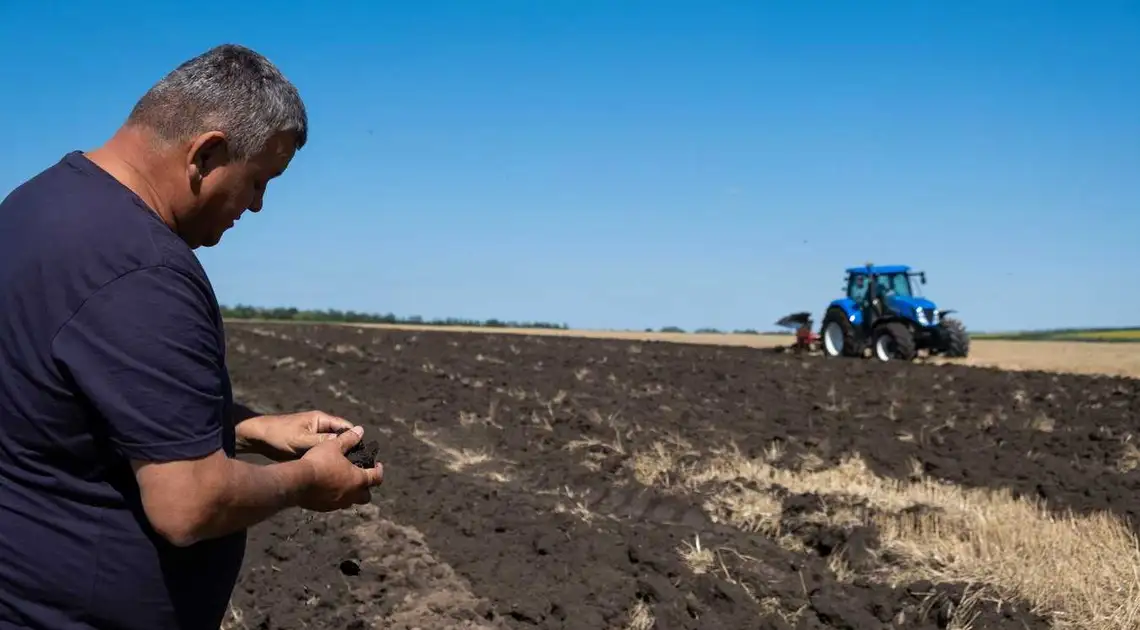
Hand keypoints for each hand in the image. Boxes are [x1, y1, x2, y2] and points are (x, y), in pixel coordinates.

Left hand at [236, 410, 355, 460]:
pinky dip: (327, 462)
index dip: (356, 439)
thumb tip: (346, 439)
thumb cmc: (278, 435)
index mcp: (321, 420)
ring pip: (332, 449)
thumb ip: (323, 440)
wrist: (256, 438)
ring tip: (346, 472)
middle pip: (341, 439)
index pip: (346, 428)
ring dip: (338, 458)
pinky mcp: (307, 447)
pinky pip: (322, 454)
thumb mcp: (302, 439)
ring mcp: (314, 438)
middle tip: (357, 466)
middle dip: (349, 451)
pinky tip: (332, 473)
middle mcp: (320, 428)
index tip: (364, 454)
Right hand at [296, 426, 383, 511]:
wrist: (297, 481)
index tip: (377, 465)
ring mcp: (338, 503)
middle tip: (361, 477)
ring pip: (350, 502)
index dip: (379, 470)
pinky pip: (335, 505)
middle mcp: (351, 495)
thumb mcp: (334, 445)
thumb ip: (349, 438)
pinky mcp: (325, 508)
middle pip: (366, 496)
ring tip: (344, 482)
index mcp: (358, 479)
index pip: (377, 477)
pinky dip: (336, 497)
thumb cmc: (318, 461)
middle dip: (366, 487)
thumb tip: (360, 430)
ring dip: (351, 493)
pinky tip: (328, 488)